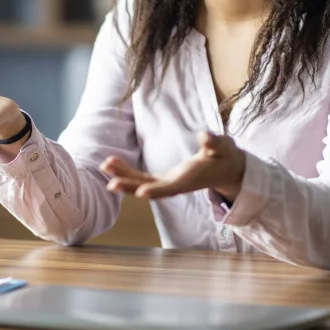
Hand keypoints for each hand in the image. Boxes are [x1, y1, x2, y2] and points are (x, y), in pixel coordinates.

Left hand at [101, 131, 244, 201]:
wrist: (225, 168)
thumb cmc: (224, 156)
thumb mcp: (223, 147)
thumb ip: (215, 143)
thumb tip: (205, 136)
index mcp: (189, 180)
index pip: (171, 188)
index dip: (157, 190)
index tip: (141, 192)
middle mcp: (175, 185)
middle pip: (150, 189)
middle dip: (130, 187)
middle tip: (110, 183)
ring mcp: (167, 183)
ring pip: (141, 183)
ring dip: (123, 177)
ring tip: (104, 166)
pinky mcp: (162, 179)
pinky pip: (141, 177)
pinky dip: (126, 171)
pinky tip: (111, 163)